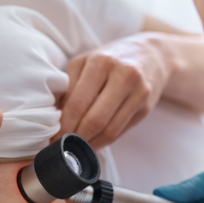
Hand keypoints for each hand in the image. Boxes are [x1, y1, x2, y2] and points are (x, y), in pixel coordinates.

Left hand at [55, 33, 172, 148]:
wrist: (151, 53)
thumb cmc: (111, 59)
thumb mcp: (87, 62)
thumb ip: (70, 86)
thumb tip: (54, 118)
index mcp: (101, 62)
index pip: (78, 103)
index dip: (64, 126)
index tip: (52, 139)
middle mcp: (122, 75)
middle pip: (95, 120)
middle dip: (76, 138)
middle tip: (63, 148)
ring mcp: (138, 92)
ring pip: (109, 130)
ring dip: (90, 144)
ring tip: (76, 149)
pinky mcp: (146, 107)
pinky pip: (121, 131)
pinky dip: (104, 141)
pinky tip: (93, 142)